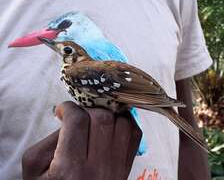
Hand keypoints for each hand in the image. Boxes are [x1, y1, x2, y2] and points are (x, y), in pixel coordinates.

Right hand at [22, 101, 141, 179]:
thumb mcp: (34, 169)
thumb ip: (49, 140)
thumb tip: (71, 118)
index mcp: (70, 169)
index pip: (78, 121)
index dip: (68, 108)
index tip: (63, 110)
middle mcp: (98, 168)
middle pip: (103, 119)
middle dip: (88, 109)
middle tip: (78, 115)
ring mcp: (116, 168)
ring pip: (123, 123)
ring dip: (108, 114)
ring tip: (94, 119)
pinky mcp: (126, 167)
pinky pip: (135, 135)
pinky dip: (124, 122)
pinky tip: (110, 124)